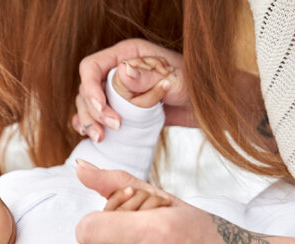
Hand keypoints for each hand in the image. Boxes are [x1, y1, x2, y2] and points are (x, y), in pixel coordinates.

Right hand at [74, 39, 192, 141]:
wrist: (209, 107)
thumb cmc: (198, 86)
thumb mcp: (176, 80)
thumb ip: (148, 77)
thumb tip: (122, 71)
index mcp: (127, 55)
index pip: (92, 67)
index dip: (90, 87)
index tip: (101, 108)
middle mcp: (117, 71)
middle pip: (86, 89)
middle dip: (92, 111)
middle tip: (110, 129)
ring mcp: (116, 91)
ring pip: (87, 105)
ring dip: (90, 121)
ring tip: (100, 138)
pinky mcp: (119, 110)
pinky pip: (95, 116)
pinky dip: (89, 125)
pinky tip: (93, 136)